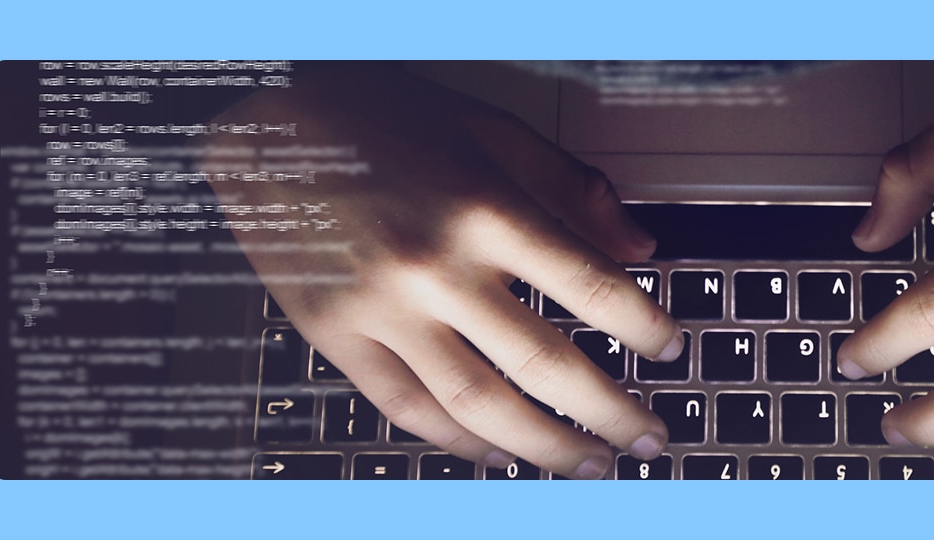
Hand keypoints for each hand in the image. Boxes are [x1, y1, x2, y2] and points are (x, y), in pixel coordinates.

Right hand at [203, 64, 680, 478]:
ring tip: (589, 465)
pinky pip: (408, 407)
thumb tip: (640, 249)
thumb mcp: (488, 128)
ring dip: (545, 447)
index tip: (671, 348)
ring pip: (480, 403)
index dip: (643, 326)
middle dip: (610, 411)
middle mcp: (436, 265)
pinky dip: (460, 441)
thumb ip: (571, 187)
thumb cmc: (380, 119)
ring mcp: (383, 309)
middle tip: (649, 438)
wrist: (262, 130)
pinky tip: (501, 455)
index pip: (590, 285)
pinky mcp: (337, 337)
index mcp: (485, 207)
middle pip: (545, 363)